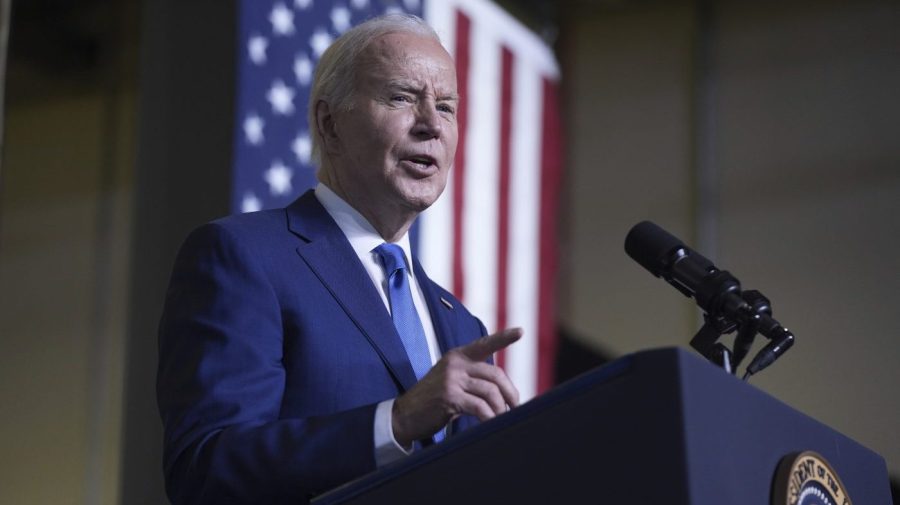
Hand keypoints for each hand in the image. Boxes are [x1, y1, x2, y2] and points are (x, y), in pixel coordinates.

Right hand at [391, 327, 522, 446]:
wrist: (404, 415)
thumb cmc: (434, 401)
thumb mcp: (453, 381)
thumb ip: (474, 379)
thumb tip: (505, 392)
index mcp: (458, 356)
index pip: (485, 344)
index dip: (504, 338)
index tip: (520, 331)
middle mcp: (455, 363)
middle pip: (495, 374)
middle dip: (510, 393)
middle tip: (515, 407)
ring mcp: (451, 379)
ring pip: (490, 391)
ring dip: (500, 409)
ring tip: (501, 419)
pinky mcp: (449, 397)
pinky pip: (480, 407)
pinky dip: (489, 417)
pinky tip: (490, 423)